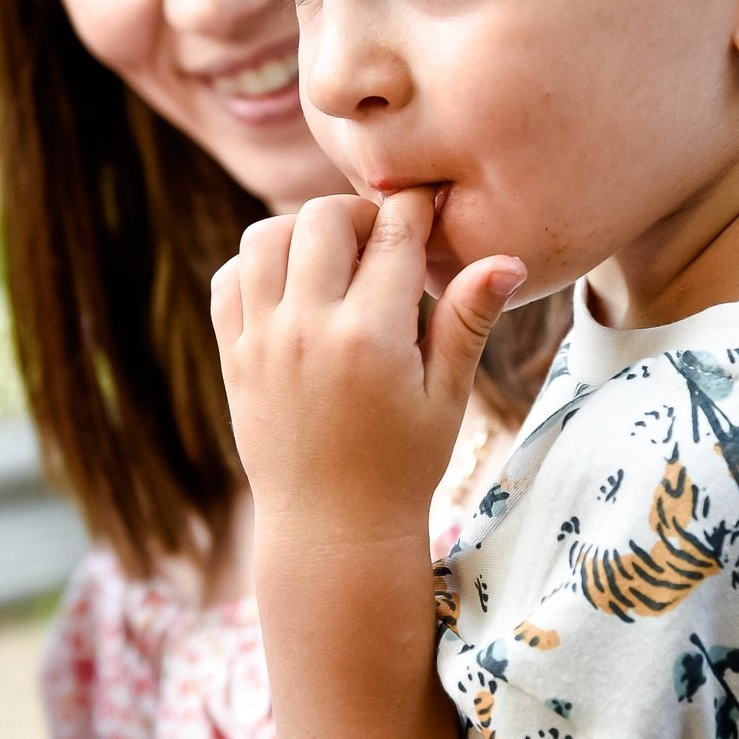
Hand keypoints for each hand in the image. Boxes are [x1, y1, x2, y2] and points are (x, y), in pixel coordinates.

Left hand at [211, 188, 524, 550]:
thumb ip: (468, 320)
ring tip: (335, 260)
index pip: (394, 232)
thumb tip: (508, 259)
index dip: (417, 210)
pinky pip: (230, 278)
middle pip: (323, 217)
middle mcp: (309, 330)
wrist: (332, 528)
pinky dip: (258, 265)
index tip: (429, 214)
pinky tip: (293, 287)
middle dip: (359, 215)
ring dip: (303, 232)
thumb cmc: (403, 464)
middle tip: (382, 245)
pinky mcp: (233, 356)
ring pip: (265, 236)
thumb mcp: (447, 395)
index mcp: (372, 337)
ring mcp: (262, 341)